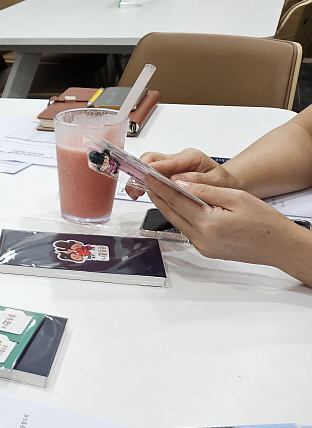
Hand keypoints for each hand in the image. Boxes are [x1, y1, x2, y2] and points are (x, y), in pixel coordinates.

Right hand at [125, 149, 238, 199]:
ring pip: (147, 166)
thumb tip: (178, 180)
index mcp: (191, 157)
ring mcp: (170, 166)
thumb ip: (199, 181)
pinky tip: (140, 192)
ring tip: (135, 193)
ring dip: (139, 178)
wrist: (226, 185)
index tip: (147, 175)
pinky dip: (143, 183)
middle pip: (152, 158)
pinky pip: (150, 175)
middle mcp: (178, 159)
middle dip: (140, 171)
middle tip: (136, 187)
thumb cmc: (222, 183)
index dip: (156, 167)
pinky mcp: (166, 174)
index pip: (168, 159)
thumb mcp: (217, 182)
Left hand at [145, 175, 302, 267]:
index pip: (176, 201)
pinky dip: (180, 217)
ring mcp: (202, 247)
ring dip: (167, 207)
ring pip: (178, 222)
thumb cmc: (265, 222)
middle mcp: (201, 238)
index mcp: (208, 223)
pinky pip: (187, 231)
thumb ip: (206, 190)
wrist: (280, 246)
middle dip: (158, 196)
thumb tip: (181, 183)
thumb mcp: (237, 198)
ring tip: (158, 191)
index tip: (148, 177)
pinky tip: (178, 207)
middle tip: (146, 182)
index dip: (160, 187)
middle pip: (172, 213)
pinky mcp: (206, 250)